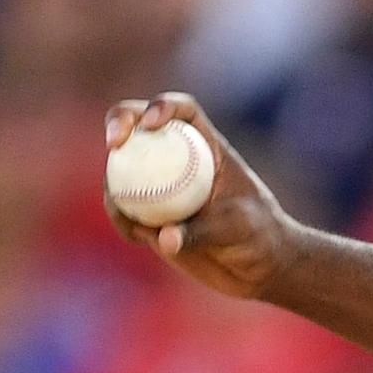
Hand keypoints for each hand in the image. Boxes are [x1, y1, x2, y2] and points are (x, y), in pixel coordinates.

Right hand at [104, 94, 297, 300]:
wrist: (256, 266)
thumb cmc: (259, 237)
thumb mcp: (237, 230)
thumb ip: (202, 232)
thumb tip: (163, 238)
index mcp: (207, 145)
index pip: (183, 112)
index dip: (163, 106)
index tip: (152, 123)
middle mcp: (178, 157)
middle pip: (140, 125)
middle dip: (119, 121)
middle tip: (115, 142)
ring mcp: (158, 183)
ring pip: (123, 168)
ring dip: (114, 181)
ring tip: (127, 214)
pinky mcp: (147, 212)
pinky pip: (123, 209)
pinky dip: (122, 220)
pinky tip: (136, 238)